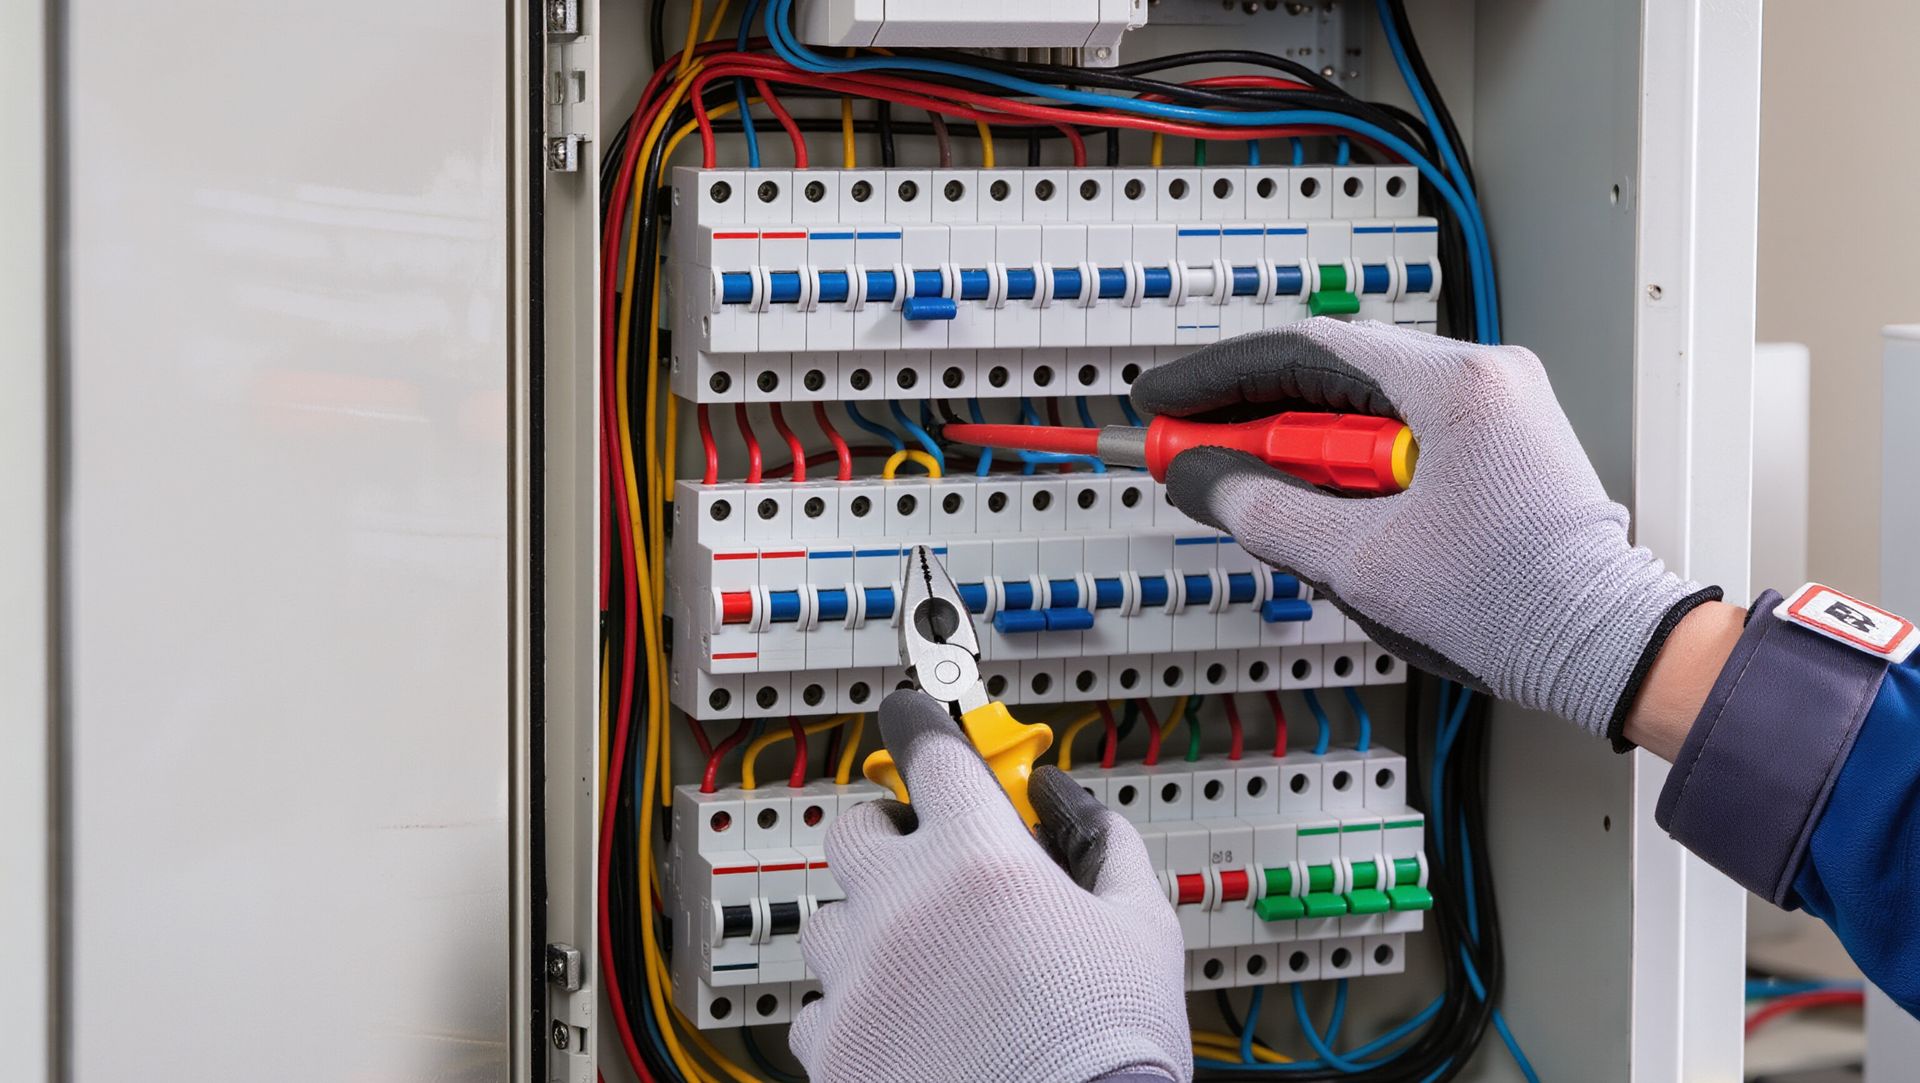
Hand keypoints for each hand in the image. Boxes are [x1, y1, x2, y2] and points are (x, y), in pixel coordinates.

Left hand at [791, 690, 1190, 1082]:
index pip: (929, 750)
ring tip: (919, 959)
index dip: (923, 726)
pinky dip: (849, 1009)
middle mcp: (902, 908)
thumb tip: (1071, 803)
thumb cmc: (1113, 1050)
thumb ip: (1103, 844)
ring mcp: (859, 981)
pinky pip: (816, 1009)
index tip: (915, 718)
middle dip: (887, 833)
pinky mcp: (835, 1050)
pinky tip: (898, 1024)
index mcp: (979, 861)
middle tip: (924, 858)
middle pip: (852, 829)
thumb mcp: (1142, 928)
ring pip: (827, 921)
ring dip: (866, 926)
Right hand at [1130, 319, 1718, 742]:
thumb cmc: (1517, 606)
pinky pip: (1398, 433)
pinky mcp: (1499, 443)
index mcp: (1458, 384)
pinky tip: (1316, 504)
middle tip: (1191, 453)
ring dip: (1300, 448)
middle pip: (1332, 373)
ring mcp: (1497, 407)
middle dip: (1253, 416)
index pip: (1306, 348)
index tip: (1170, 403)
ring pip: (1362, 406)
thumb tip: (1203, 479)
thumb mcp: (1363, 563)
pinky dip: (1346, 466)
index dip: (1221, 376)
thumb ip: (1267, 513)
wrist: (1609, 648)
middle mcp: (1485, 376)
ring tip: (1252, 493)